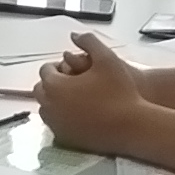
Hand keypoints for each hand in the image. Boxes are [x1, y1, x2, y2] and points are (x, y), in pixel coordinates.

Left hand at [33, 30, 144, 149]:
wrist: (133, 126)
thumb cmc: (120, 91)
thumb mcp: (107, 58)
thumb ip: (88, 41)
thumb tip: (74, 35)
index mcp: (55, 86)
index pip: (46, 71)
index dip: (58, 67)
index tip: (72, 69)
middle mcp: (49, 106)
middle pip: (41, 90)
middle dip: (52, 84)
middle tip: (71, 82)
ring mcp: (56, 125)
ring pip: (46, 109)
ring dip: (55, 101)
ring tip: (75, 97)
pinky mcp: (65, 139)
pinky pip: (55, 125)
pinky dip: (61, 117)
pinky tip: (79, 113)